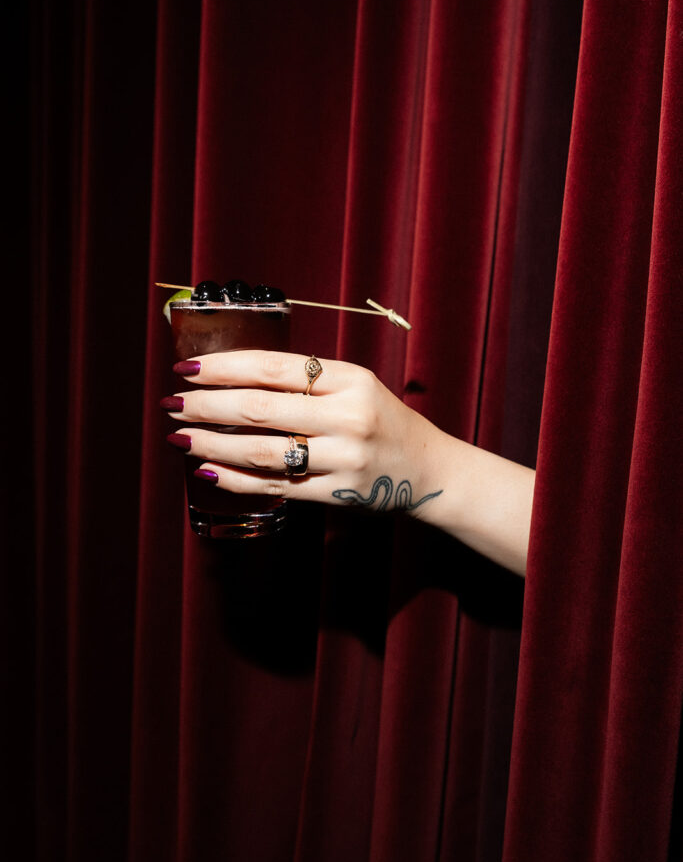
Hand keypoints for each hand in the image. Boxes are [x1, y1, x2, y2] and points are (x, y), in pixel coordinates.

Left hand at [162, 350, 445, 515]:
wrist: (427, 468)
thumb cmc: (380, 419)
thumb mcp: (354, 384)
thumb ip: (304, 380)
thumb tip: (230, 376)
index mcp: (349, 379)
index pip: (272, 368)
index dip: (223, 367)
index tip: (188, 368)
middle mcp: (347, 417)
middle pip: (260, 408)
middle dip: (206, 406)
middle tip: (173, 403)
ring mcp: (342, 458)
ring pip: (261, 451)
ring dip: (212, 443)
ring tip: (180, 436)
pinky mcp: (336, 494)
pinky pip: (274, 486)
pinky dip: (235, 478)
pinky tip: (208, 469)